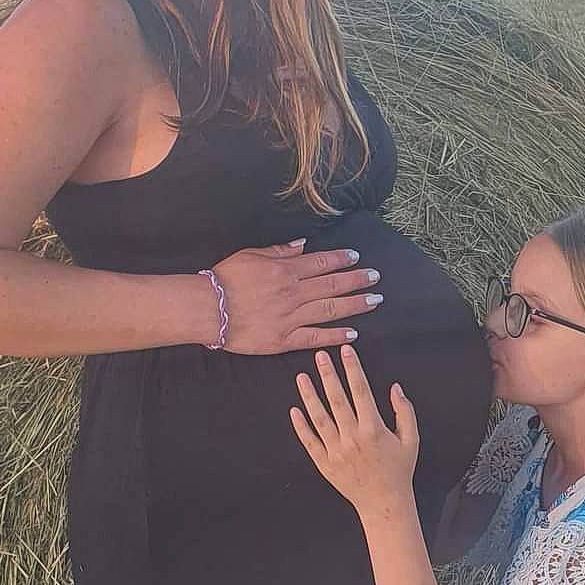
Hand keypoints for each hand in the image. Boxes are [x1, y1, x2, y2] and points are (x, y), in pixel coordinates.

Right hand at [213, 241, 382, 355]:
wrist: (208, 309)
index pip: (321, 262)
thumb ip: (280, 250)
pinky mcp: (285, 339)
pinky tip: (353, 334)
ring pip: (330, 309)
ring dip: (356, 305)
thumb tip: (302, 245)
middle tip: (376, 278)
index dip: (342, 259)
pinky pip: (315, 337)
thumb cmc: (225, 280)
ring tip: (374, 301)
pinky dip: (336, 336)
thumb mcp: (251, 255)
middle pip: (333, 284)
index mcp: (285, 270)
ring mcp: (291, 317)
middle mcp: (293, 292)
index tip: (356, 257)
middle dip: (358, 280)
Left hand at [290, 346, 419, 513]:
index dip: (353, 368)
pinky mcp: (325, 464)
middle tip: (319, 356)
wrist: (384, 503)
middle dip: (328, 375)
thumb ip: (404, 411)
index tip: (347, 351)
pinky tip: (294, 410)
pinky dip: (301, 426)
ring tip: (301, 377)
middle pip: (337, 400)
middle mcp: (353, 438)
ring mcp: (337, 451)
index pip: (361, 391)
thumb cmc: (399, 470)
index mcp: (374, 429)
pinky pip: (310, 442)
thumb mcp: (411, 440)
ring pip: (319, 418)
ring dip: (309, 396)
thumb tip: (394, 388)